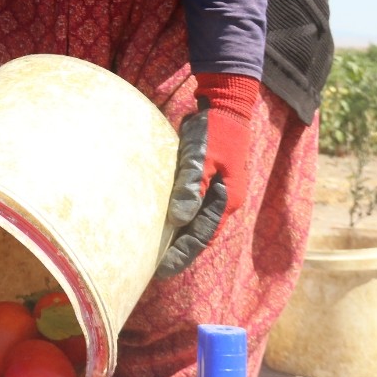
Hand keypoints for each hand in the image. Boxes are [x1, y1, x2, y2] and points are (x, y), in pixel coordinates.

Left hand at [156, 73, 259, 278]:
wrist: (223, 104)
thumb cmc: (214, 131)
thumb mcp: (202, 157)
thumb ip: (191, 185)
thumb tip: (178, 218)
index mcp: (225, 200)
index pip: (201, 238)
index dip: (181, 255)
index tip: (161, 271)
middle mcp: (220, 200)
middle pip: (197, 235)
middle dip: (177, 252)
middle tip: (152, 268)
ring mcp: (212, 190)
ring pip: (191, 222)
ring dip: (175, 236)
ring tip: (152, 251)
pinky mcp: (201, 179)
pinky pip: (187, 206)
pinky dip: (174, 217)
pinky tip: (157, 222)